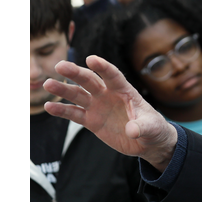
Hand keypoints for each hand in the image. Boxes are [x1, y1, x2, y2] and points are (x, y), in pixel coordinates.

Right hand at [44, 55, 177, 171]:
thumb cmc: (153, 128)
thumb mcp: (152, 127)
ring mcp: (98, 106)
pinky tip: (48, 106)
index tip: (91, 59)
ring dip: (63, 89)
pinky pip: (74, 114)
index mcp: (125, 91)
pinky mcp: (92, 121)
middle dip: (75, 73)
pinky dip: (62, 111)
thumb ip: (142, 127)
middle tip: (60, 66)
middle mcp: (108, 95)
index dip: (103, 67)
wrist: (148, 142)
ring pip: (78, 95)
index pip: (113, 75)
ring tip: (48, 84)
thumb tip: (132, 130)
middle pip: (90, 81)